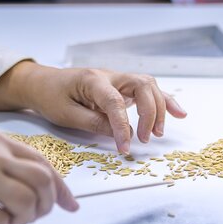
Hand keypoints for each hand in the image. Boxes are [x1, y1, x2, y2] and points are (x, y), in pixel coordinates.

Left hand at [6, 64, 187, 153]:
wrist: (42, 83)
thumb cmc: (51, 96)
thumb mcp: (66, 115)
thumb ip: (94, 123)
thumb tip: (121, 134)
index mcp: (93, 80)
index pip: (115, 102)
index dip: (123, 126)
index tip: (125, 148)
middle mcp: (110, 76)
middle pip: (142, 87)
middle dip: (149, 113)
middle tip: (144, 139)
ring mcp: (118, 80)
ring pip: (149, 86)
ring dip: (158, 108)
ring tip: (157, 132)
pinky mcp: (122, 87)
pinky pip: (148, 91)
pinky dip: (165, 101)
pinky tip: (180, 113)